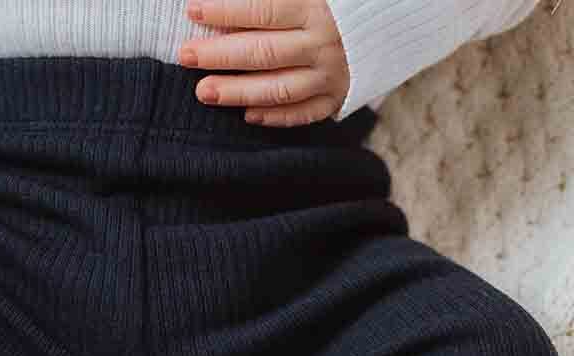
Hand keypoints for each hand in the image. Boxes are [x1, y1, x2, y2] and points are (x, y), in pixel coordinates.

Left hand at [179, 0, 350, 126]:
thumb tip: (231, 0)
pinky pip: (302, 114)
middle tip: (185, 56)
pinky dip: (274, 116)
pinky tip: (245, 115)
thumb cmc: (344, 0)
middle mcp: (323, 43)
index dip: (224, 10)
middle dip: (219, 54)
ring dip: (237, 92)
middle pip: (262, 52)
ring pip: (277, 89)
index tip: (193, 10)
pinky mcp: (337, 97)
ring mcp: (330, 74)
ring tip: (204, 92)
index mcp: (318, 7)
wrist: (398, 20)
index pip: (262, 10)